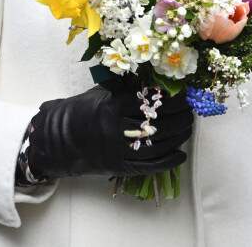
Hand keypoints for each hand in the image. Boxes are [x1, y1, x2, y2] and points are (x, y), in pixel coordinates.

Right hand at [27, 85, 193, 178]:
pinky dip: (167, 162)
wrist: (62, 138)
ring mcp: (116, 150)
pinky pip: (147, 166)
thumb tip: (156, 83)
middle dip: (178, 118)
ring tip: (188, 128)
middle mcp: (114, 129)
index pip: (147, 103)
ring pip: (154, 145)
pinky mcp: (118, 167)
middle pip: (155, 124)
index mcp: (110, 106)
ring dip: (177, 137)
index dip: (168, 101)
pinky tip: (180, 154)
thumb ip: (126, 89)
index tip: (182, 97)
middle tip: (190, 112)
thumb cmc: (84, 110)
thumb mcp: (102, 93)